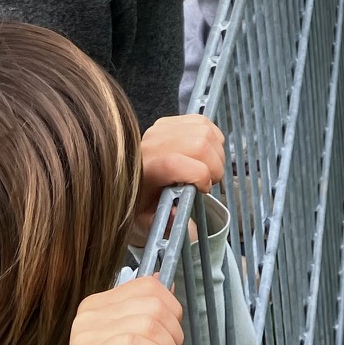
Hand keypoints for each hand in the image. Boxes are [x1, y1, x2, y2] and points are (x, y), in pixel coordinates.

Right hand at [51, 279, 183, 344]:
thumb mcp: (132, 343)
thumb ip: (144, 312)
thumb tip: (166, 282)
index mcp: (98, 305)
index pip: (147, 285)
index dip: (171, 309)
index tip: (169, 335)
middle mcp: (88, 315)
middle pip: (153, 304)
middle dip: (172, 334)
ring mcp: (85, 337)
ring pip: (148, 323)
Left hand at [135, 115, 225, 239]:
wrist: (126, 180)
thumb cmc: (140, 202)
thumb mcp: (148, 221)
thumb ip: (165, 224)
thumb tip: (181, 219)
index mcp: (145, 170)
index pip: (175, 164)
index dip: (199, 176)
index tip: (203, 189)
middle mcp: (152, 144)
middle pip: (198, 144)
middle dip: (215, 166)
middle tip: (211, 180)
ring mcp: (162, 129)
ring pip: (205, 131)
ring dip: (217, 152)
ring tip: (210, 167)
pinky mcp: (171, 120)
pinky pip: (203, 122)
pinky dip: (214, 138)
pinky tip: (208, 153)